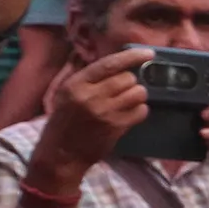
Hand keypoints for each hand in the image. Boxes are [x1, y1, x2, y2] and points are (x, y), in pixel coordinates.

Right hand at [32, 46, 151, 189]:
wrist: (60, 154)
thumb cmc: (64, 122)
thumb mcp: (66, 94)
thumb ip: (88, 78)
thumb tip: (117, 62)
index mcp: (76, 84)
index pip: (109, 64)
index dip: (132, 56)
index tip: (148, 53)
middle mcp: (90, 96)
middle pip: (128, 78)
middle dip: (130, 82)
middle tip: (122, 91)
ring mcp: (105, 112)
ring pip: (138, 93)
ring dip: (137, 96)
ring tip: (126, 102)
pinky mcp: (116, 127)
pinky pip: (141, 111)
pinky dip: (139, 111)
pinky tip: (129, 114)